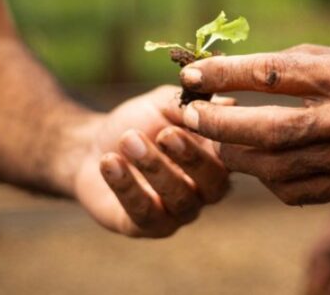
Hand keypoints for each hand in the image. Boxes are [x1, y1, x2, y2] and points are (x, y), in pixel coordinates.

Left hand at [74, 86, 229, 236]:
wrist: (95, 145)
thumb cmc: (140, 122)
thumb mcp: (163, 103)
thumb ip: (190, 104)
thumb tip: (227, 102)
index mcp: (218, 158)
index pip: (234, 155)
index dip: (225, 140)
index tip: (204, 120)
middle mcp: (205, 190)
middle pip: (214, 183)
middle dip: (190, 158)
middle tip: (166, 134)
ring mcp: (177, 212)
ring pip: (179, 199)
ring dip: (154, 168)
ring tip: (128, 139)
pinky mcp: (145, 227)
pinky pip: (143, 213)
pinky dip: (126, 186)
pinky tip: (109, 161)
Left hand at [179, 44, 329, 204]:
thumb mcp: (323, 55)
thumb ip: (274, 66)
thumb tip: (213, 74)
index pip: (273, 75)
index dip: (226, 75)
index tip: (191, 76)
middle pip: (271, 130)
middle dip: (221, 125)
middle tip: (190, 117)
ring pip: (276, 167)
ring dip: (236, 155)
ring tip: (218, 142)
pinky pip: (292, 190)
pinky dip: (264, 176)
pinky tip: (255, 160)